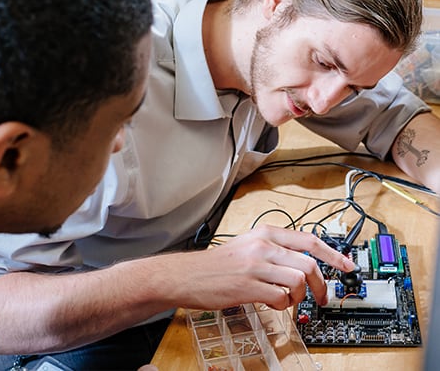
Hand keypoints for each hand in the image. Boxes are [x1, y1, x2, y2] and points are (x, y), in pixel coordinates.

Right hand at [175, 225, 354, 310]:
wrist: (191, 274)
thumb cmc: (219, 262)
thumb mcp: (248, 244)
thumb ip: (275, 248)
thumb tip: (303, 261)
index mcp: (265, 233)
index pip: (308, 240)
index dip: (334, 254)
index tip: (348, 265)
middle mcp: (263, 246)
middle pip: (309, 263)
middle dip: (322, 284)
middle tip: (321, 297)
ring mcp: (256, 266)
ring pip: (298, 281)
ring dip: (300, 296)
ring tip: (289, 299)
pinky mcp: (249, 286)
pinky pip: (280, 298)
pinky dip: (282, 305)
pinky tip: (272, 302)